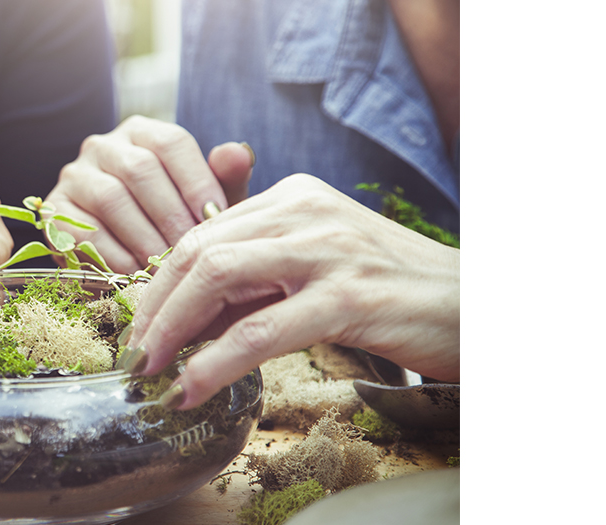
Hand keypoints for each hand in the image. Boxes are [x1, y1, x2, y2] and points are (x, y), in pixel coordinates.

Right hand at [45, 115, 253, 272]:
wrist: (127, 266)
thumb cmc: (173, 228)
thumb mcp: (202, 205)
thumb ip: (224, 180)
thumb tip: (237, 153)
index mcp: (142, 133)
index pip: (172, 142)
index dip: (197, 181)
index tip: (217, 219)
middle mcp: (103, 146)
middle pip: (140, 170)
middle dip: (172, 215)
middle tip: (193, 253)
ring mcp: (74, 176)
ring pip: (111, 198)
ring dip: (144, 238)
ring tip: (167, 269)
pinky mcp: (54, 211)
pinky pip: (84, 231)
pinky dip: (114, 258)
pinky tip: (136, 278)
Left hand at [127, 174, 459, 409]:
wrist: (475, 306)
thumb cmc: (388, 292)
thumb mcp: (311, 271)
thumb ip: (253, 280)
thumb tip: (181, 316)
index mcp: (290, 198)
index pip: (199, 232)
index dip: (156, 281)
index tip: (134, 322)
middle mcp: (302, 211)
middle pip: (197, 249)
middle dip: (152, 305)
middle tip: (131, 351)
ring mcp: (325, 249)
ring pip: (218, 277)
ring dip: (171, 328)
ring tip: (150, 369)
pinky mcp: (347, 295)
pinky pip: (260, 329)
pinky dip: (216, 361)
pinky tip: (192, 385)